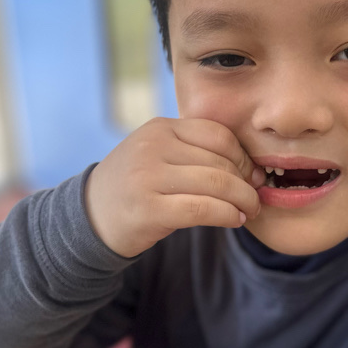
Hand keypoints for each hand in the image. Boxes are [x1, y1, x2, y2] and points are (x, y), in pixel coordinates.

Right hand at [84, 117, 264, 257]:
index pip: (217, 135)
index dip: (243, 156)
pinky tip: (235, 220)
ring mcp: (148, 177)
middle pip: (220, 161)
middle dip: (247, 182)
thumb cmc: (137, 187)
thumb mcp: (159, 155)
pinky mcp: (149, 209)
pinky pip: (203, 209)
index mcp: (160, 128)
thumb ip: (196, 153)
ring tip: (249, 210)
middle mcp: (153, 147)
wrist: (90, 217)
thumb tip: (252, 168)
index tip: (253, 175)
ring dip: (243, 200)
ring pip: (216, 185)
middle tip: (256, 197)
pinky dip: (227, 215)